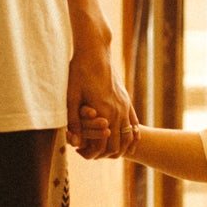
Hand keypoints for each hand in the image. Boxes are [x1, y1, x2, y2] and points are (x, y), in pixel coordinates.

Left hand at [67, 39, 136, 159]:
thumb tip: (74, 141)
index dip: (92, 154)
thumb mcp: (71, 96)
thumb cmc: (79, 72)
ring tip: (109, 153)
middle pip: (117, 145)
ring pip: (129, 137)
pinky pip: (135, 124)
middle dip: (105, 154)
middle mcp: (118, 111)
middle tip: (92, 155)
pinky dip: (133, 136)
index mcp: (104, 112)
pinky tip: (127, 142)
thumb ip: (73, 120)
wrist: (95, 52)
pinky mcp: (127, 101)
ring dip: (121, 148)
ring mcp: (125, 106)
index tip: (81, 153)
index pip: (103, 145)